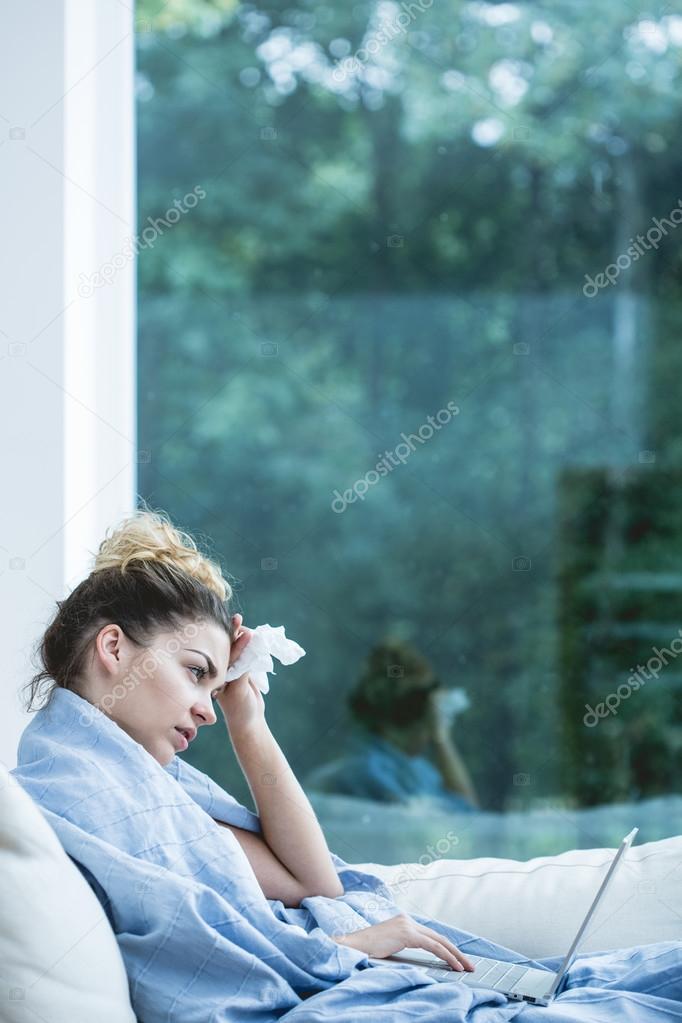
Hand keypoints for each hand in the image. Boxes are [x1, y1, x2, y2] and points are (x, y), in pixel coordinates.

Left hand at [212, 615, 264, 734]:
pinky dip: (251, 646)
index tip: (237, 625)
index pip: (225, 651)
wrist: (249, 721)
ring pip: (238, 648)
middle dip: (234, 632)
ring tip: (250, 628)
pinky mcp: (242, 670)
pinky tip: (254, 637)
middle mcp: (223, 670)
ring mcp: (232, 669)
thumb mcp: (239, 692)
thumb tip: (246, 656)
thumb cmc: (240, 709)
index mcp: (218, 674)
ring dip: (244, 638)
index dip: (230, 637)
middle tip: (238, 618)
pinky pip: (246, 654)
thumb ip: (241, 674)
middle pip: (229, 646)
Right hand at [331, 913, 473, 971]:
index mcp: (404, 923)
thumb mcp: (389, 949)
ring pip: (439, 941)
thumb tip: (421, 963)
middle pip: (438, 937)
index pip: (431, 936)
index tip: (458, 960)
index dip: (447, 949)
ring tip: (466, 967)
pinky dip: (446, 956)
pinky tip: (454, 966)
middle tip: (470, 964)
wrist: (351, 947)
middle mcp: (407, 920)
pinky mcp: (407, 933)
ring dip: (455, 955)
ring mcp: (407, 925)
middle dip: (457, 952)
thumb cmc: (367, 951)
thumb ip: (404, 949)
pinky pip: (432, 946)